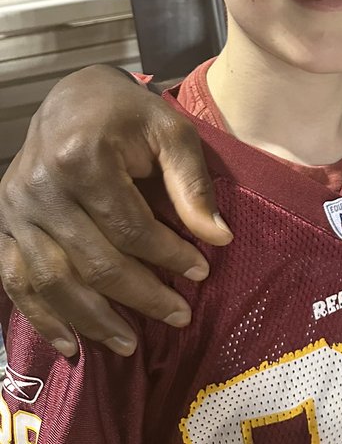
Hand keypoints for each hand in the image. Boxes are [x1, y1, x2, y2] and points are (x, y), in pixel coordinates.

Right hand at [0, 65, 229, 357]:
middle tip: (178, 315)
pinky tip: (70, 345)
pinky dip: (42, 317)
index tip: (202, 270)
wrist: (72, 98)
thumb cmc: (129, 115)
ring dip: (92, 320)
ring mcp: (15, 209)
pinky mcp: (3, 225)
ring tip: (129, 344)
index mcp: (81, 158)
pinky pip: (16, 281)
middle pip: (92, 261)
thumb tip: (219, 237)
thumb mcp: (170, 132)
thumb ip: (192, 183)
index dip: (168, 255)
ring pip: (52, 280)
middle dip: (140, 295)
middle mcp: (40, 187)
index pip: (129, 226)